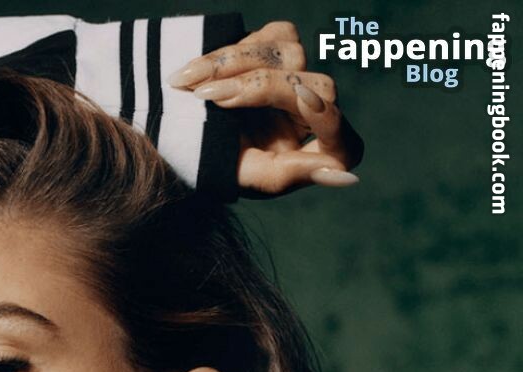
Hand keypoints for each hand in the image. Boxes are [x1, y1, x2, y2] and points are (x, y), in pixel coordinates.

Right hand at [168, 20, 363, 197]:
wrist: (181, 134)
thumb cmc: (222, 165)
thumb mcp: (252, 176)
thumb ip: (292, 175)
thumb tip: (347, 176)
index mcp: (321, 154)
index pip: (343, 137)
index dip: (327, 116)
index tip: (303, 98)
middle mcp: (319, 112)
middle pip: (315, 87)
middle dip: (260, 88)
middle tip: (210, 97)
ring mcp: (304, 76)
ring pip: (290, 55)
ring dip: (234, 65)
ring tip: (190, 85)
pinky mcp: (286, 49)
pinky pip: (274, 37)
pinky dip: (233, 51)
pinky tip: (198, 71)